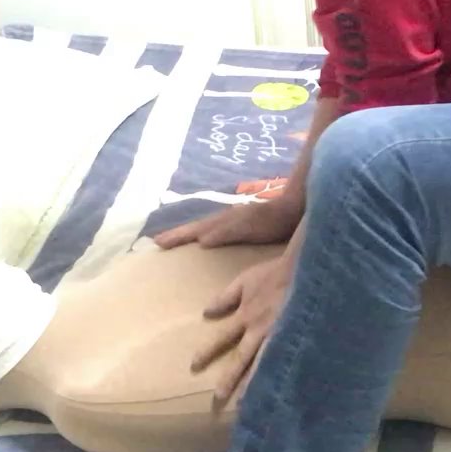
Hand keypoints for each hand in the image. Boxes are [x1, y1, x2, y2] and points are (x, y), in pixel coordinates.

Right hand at [153, 196, 302, 249]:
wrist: (294, 209)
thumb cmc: (272, 221)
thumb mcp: (248, 227)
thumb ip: (226, 232)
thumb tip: (201, 240)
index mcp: (222, 221)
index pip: (194, 229)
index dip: (177, 236)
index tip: (156, 242)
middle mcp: (224, 219)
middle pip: (196, 227)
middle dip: (178, 234)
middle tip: (159, 242)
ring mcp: (234, 220)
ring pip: (206, 228)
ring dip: (190, 234)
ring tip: (178, 242)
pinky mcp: (244, 225)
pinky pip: (218, 231)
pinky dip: (207, 235)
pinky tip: (210, 242)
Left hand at [189, 255, 295, 402]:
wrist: (304, 270)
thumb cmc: (274, 273)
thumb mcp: (244, 280)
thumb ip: (225, 297)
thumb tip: (206, 312)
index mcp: (246, 317)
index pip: (222, 337)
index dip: (207, 351)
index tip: (193, 365)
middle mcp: (260, 331)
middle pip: (242, 360)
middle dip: (230, 379)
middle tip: (218, 399)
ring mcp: (279, 336)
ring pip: (264, 364)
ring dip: (255, 383)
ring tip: (248, 403)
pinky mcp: (296, 338)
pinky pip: (287, 360)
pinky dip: (283, 375)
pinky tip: (283, 391)